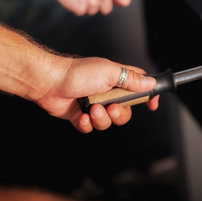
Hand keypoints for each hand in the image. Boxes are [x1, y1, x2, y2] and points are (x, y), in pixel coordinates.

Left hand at [35, 57, 159, 132]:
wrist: (50, 83)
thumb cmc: (78, 73)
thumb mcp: (111, 72)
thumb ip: (132, 79)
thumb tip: (150, 83)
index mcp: (118, 79)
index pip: (140, 87)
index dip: (148, 96)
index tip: (151, 105)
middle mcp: (108, 92)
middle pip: (126, 110)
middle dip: (120, 113)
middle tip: (111, 107)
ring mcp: (95, 104)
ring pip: (108, 121)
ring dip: (101, 118)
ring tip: (92, 109)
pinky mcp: (82, 115)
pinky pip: (91, 127)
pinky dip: (87, 123)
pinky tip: (82, 115)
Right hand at [46, 0, 130, 15]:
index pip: (125, 0)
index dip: (119, 1)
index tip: (114, 0)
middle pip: (107, 9)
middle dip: (99, 4)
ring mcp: (91, 1)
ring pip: (93, 11)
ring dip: (86, 4)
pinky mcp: (80, 7)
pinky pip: (81, 12)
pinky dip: (76, 6)